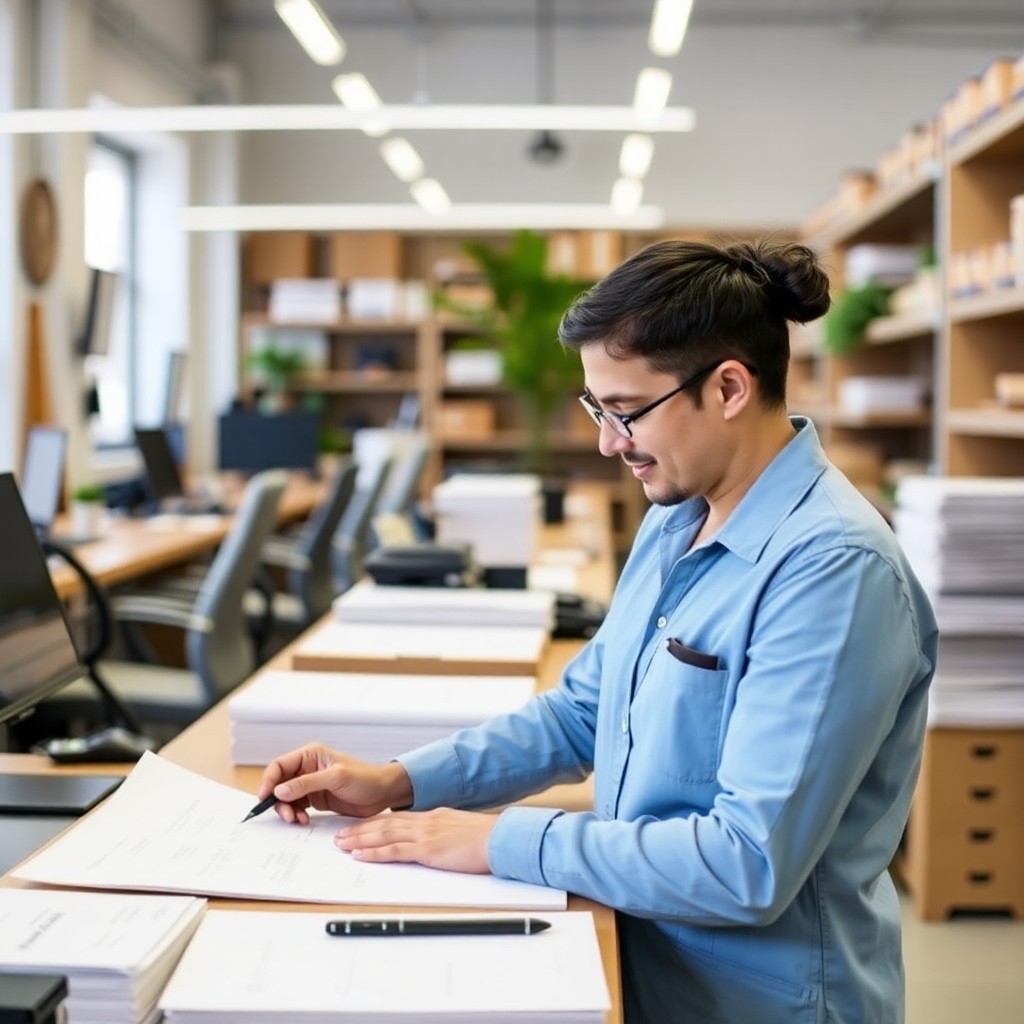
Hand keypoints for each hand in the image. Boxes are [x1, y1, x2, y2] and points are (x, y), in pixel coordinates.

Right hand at [258, 743, 412, 824]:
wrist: (383, 793)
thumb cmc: (365, 778)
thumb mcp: (336, 777)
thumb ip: (307, 783)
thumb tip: (279, 790)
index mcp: (311, 755)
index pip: (280, 766)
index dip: (269, 781)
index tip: (265, 798)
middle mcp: (307, 768)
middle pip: (279, 784)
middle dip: (278, 800)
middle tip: (286, 815)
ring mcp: (311, 784)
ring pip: (286, 798)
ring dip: (287, 810)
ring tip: (296, 820)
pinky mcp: (316, 799)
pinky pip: (297, 807)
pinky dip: (296, 815)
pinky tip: (303, 821)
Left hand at [334, 808, 496, 874]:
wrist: (500, 838)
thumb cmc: (486, 839)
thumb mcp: (460, 831)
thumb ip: (444, 834)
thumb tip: (435, 843)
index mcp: (433, 816)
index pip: (396, 818)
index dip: (374, 823)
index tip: (358, 827)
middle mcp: (425, 821)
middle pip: (384, 824)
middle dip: (359, 830)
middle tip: (339, 835)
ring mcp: (425, 834)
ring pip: (383, 834)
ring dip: (359, 839)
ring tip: (341, 844)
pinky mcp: (428, 849)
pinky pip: (394, 850)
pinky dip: (374, 853)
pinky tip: (360, 855)